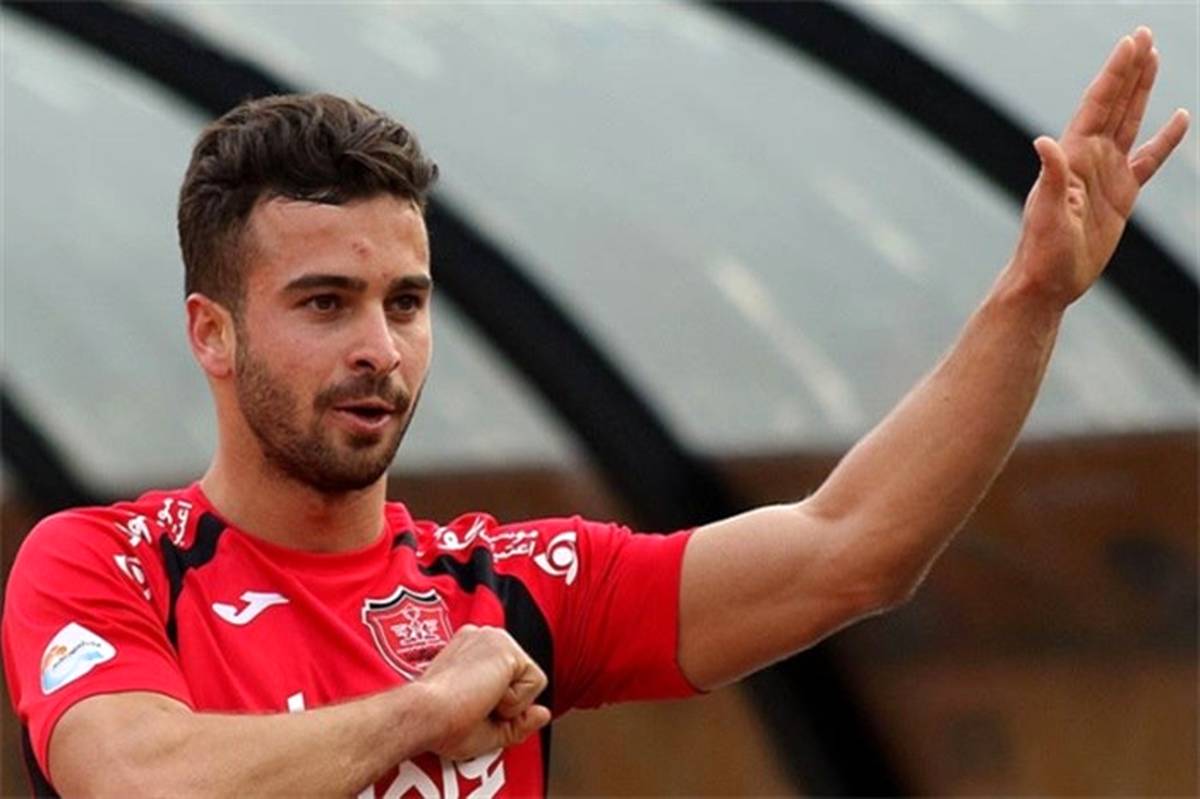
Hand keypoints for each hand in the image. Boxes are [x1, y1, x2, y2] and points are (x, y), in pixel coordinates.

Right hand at [417, 625, 550, 760]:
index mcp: (470, 649)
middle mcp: (483, 638)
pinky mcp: (506, 648)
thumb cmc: (440, 725)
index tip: (468, 708)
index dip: (499, 706)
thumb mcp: (486, 729)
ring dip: (510, 704)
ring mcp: (495, 639)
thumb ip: (518, 722)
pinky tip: (486, 695)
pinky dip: (515, 701)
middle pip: (522, 678)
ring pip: (531, 681)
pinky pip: (536, 683)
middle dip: (507, 705)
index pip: (507, 678)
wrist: (423, 715)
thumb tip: (544, 713)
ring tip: (478, 701)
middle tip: (473, 708)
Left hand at [1012, 26, 1188, 308]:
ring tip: (1153, 58)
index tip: (1131, 42)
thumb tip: (1042, 141)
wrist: (1048, 282)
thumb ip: (1049, 177)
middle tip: (1143, 35)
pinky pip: (1149, 160)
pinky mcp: (1121, 195)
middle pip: (1114, 103)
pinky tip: (1180, 118)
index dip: (1115, 73)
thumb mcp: (1045, 213)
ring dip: (1141, 91)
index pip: (1098, 104)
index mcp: (1073, 157)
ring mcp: (1106, 174)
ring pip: (1129, 122)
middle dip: (1129, 70)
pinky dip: (1165, 140)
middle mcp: (1089, 159)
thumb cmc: (1041, 251)